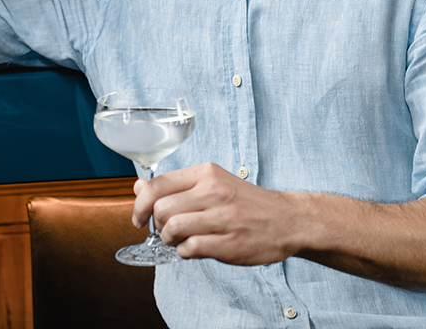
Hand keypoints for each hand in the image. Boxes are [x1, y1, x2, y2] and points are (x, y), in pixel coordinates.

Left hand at [133, 162, 305, 265]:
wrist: (287, 219)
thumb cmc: (246, 202)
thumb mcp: (211, 182)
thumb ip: (175, 186)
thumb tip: (138, 186)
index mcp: (206, 173)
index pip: (157, 185)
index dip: (140, 205)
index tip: (139, 217)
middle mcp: (213, 191)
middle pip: (161, 209)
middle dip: (157, 225)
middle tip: (169, 230)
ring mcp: (222, 217)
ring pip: (172, 229)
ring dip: (170, 240)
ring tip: (181, 240)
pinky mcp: (229, 243)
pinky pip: (190, 249)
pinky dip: (185, 252)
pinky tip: (196, 248)